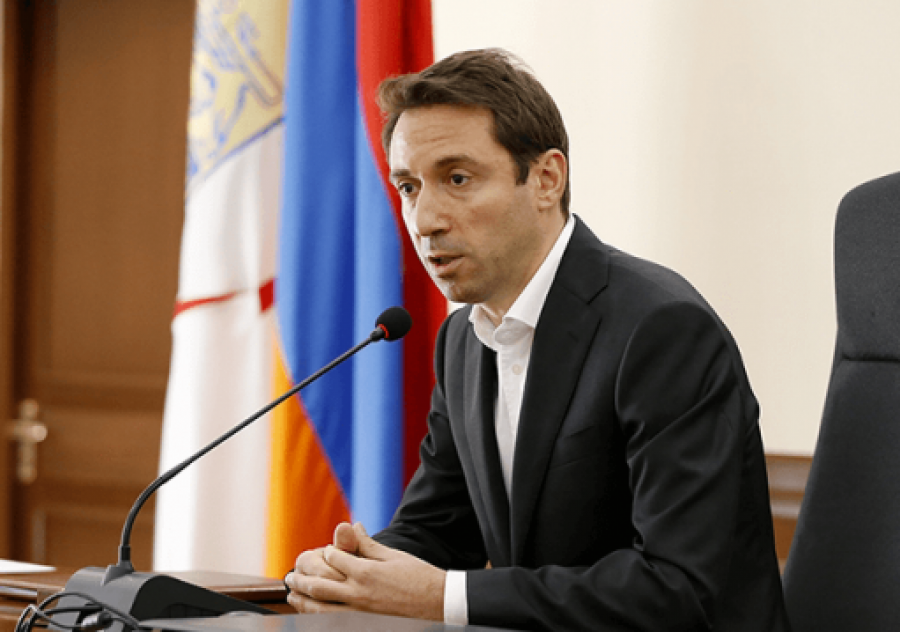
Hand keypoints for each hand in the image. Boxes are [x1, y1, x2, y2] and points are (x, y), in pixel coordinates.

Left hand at [286, 522, 445, 620]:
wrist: (439, 603)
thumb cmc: (419, 577)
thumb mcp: (393, 556)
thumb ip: (367, 544)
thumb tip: (352, 526)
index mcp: (365, 571)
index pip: (333, 558)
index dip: (325, 553)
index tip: (323, 552)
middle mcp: (358, 593)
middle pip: (318, 586)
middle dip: (300, 580)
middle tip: (289, 576)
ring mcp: (359, 613)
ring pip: (320, 608)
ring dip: (303, 601)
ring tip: (293, 595)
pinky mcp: (363, 625)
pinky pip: (333, 621)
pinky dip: (318, 617)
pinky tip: (313, 613)